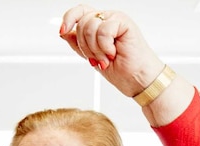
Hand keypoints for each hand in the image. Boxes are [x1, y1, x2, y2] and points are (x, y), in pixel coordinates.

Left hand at [58, 7, 192, 122]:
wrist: (137, 79)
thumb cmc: (121, 70)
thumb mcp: (92, 58)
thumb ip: (78, 44)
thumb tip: (63, 33)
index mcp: (99, 25)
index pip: (79, 12)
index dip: (68, 18)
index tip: (62, 31)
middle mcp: (106, 19)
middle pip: (82, 22)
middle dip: (85, 46)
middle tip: (97, 59)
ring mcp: (115, 19)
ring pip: (90, 26)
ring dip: (95, 49)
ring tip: (106, 59)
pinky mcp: (124, 22)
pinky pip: (103, 30)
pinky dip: (105, 46)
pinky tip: (113, 53)